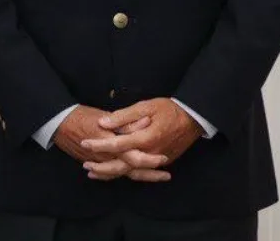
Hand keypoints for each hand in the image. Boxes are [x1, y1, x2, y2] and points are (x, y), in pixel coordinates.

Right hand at [54, 105, 169, 182]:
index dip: (148, 159)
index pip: (133, 156)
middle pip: (130, 170)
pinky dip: (121, 177)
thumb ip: (125, 122)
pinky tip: (128, 177)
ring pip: (121, 174)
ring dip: (139, 177)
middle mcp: (105, 157)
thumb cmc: (81, 116)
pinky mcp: (92, 163)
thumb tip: (145, 123)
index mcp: (109, 143)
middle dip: (149, 174)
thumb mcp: (104, 115)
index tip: (163, 158)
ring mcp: (98, 162)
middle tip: (166, 175)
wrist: (57, 123)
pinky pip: (108, 175)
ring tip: (155, 178)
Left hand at [81, 98, 203, 180]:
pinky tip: (115, 173)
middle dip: (103, 167)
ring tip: (94, 173)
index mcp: (146, 138)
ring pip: (131, 172)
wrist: (194, 118)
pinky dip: (127, 173)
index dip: (99, 144)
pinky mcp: (163, 162)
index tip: (85, 142)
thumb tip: (103, 122)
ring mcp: (158, 160)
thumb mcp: (145, 106)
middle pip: (123, 165)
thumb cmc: (169, 109)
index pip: (117, 145)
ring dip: (112, 174)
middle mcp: (151, 153)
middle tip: (85, 165)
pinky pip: (142, 172)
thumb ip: (124, 116)